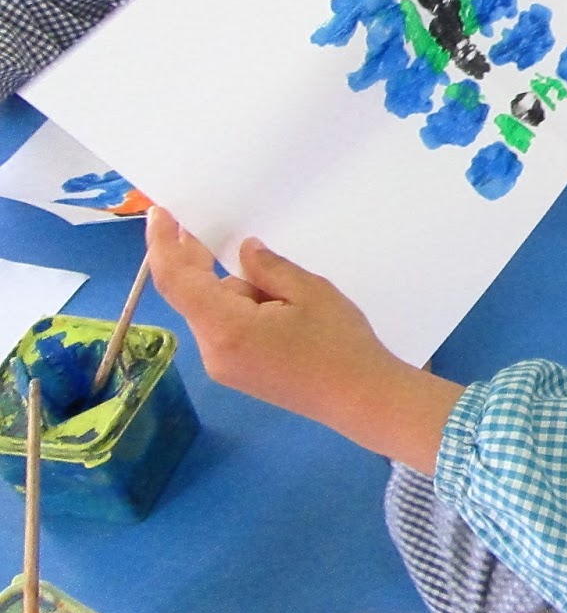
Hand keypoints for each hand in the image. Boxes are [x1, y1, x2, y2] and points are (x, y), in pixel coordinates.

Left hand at [146, 207, 461, 472]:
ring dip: (236, 289)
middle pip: (193, 295)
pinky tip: (281, 309)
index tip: (160, 213)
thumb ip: (267, 267)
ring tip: (289, 293)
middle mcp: (212, 350)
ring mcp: (223, 366)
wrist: (360, 399)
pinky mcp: (237, 372)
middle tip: (217, 228)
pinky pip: (226, 328)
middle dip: (204, 263)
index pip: (177, 280)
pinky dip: (242, 308)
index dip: (162, 245)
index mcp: (225, 328)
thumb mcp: (309, 291)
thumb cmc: (339, 344)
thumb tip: (243, 251)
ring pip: (214, 311)